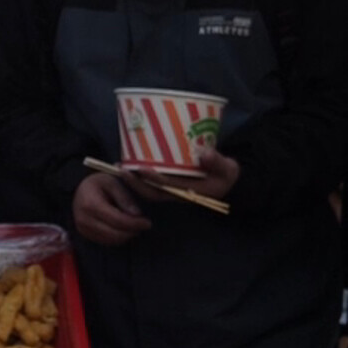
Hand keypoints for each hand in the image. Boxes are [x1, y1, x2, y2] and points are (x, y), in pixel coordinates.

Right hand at [72, 173, 151, 245]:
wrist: (80, 189)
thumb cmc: (98, 183)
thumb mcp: (113, 183)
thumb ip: (125, 198)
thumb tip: (137, 214)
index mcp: (91, 204)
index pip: (118, 220)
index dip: (135, 223)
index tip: (147, 222)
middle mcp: (85, 220)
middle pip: (115, 234)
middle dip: (132, 231)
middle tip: (144, 225)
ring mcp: (83, 229)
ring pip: (112, 240)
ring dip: (127, 235)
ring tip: (135, 225)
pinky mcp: (85, 234)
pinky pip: (106, 241)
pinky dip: (118, 237)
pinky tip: (124, 228)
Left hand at [122, 146, 240, 203]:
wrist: (227, 182)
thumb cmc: (226, 174)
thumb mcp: (228, 169)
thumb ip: (218, 162)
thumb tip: (205, 154)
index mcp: (189, 192)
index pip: (167, 187)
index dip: (153, 179)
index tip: (141, 168)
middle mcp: (177, 193)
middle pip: (151, 192)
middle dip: (135, 183)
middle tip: (120, 168)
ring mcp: (171, 190)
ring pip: (148, 189)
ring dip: (133, 180)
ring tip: (119, 166)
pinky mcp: (169, 184)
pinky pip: (150, 183)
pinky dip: (139, 176)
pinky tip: (129, 163)